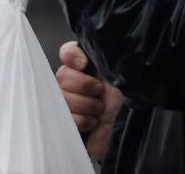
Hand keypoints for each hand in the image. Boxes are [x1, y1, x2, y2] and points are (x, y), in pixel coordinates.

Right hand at [56, 41, 122, 160]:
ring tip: (98, 109)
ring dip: (86, 105)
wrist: (122, 132)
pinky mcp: (64, 121)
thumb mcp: (116, 77)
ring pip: (63, 97)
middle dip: (85, 86)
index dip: (72, 56)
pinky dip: (83, 121)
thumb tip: (89, 55)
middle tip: (99, 92)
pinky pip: (65, 116)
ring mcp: (65, 101)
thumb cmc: (120, 103)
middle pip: (62, 75)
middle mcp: (71, 82)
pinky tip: (92, 122)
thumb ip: (101, 61)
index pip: (68, 52)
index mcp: (84, 68)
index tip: (84, 64)